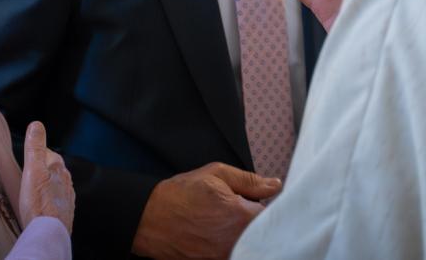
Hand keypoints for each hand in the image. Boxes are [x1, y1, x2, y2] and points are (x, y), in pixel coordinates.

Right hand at [18, 122, 73, 233]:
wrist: (48, 231)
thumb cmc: (39, 203)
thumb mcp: (33, 169)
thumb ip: (35, 146)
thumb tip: (37, 124)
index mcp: (58, 168)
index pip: (49, 153)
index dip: (37, 154)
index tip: (29, 156)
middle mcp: (66, 181)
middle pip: (53, 170)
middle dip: (43, 170)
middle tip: (29, 174)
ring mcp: (66, 198)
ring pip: (57, 185)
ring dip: (47, 186)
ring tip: (34, 190)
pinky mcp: (64, 212)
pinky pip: (57, 201)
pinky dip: (50, 200)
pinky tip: (42, 205)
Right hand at [131, 162, 280, 259]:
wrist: (149, 218)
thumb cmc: (181, 194)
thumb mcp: (216, 174)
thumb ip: (249, 181)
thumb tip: (275, 185)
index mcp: (240, 216)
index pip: (272, 217)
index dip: (266, 209)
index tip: (257, 205)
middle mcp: (236, 241)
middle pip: (262, 236)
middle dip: (256, 225)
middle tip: (238, 215)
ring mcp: (224, 256)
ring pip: (249, 247)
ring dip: (244, 237)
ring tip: (222, 225)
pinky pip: (233, 255)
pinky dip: (230, 247)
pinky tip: (215, 235)